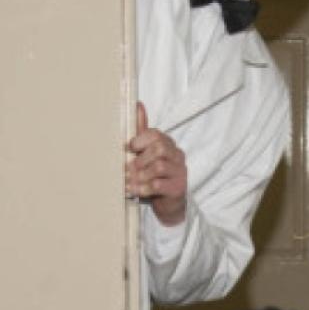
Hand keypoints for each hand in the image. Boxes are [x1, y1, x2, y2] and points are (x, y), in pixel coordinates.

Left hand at [126, 101, 187, 225]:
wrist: (170, 204)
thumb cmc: (156, 176)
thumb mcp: (148, 153)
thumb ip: (142, 132)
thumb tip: (137, 105)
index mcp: (169, 145)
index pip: (156, 135)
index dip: (140, 140)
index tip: (130, 148)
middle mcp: (177, 156)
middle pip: (159, 148)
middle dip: (140, 159)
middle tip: (128, 168)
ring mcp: (179, 172)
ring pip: (159, 166)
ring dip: (140, 174)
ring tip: (129, 181)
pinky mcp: (178, 188)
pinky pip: (159, 184)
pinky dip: (144, 188)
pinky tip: (135, 191)